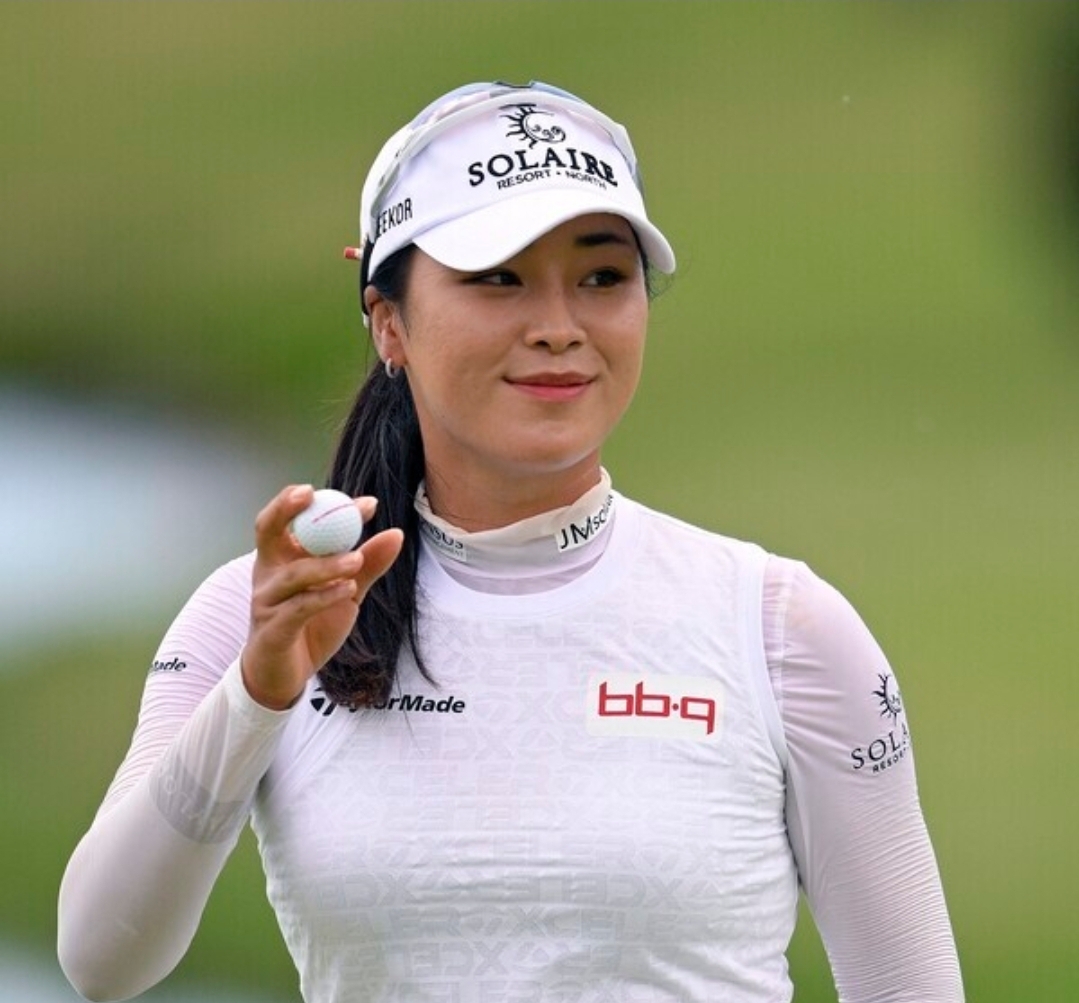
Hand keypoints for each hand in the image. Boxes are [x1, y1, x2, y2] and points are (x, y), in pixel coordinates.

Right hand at [242, 484, 403, 709]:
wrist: (284, 676)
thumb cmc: (310, 625)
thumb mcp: (345, 592)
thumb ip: (366, 565)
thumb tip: (395, 533)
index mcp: (283, 557)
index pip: (296, 520)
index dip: (327, 505)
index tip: (368, 504)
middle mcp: (269, 573)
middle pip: (266, 529)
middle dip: (285, 507)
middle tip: (314, 493)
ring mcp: (267, 601)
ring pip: (293, 574)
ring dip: (326, 564)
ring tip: (356, 560)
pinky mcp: (273, 630)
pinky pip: (297, 609)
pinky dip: (324, 597)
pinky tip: (348, 590)